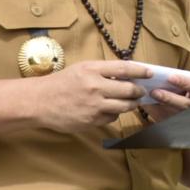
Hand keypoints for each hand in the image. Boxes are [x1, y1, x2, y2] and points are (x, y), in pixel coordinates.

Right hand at [34, 60, 149, 131]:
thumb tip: (126, 74)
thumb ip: (102, 71)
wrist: (39, 102)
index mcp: (92, 69)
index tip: (150, 72)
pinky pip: (111, 118)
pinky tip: (109, 110)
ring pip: (124, 106)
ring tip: (131, 101)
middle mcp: (95, 86)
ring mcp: (94, 105)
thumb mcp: (81, 69)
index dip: (141, 70)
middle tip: (141, 91)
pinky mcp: (91, 121)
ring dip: (131, 104)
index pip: (124, 68)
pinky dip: (114, 114)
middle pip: (129, 89)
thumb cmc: (61, 83)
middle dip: (139, 91)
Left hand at [140, 71, 189, 122]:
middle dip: (169, 98)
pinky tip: (147, 106)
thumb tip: (156, 74)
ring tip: (149, 99)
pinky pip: (168, 121)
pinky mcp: (179, 125)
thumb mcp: (188, 84)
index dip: (185, 82)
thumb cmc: (187, 90)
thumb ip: (176, 80)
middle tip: (154, 91)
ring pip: (176, 115)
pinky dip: (157, 113)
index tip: (170, 77)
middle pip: (186, 105)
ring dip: (161, 107)